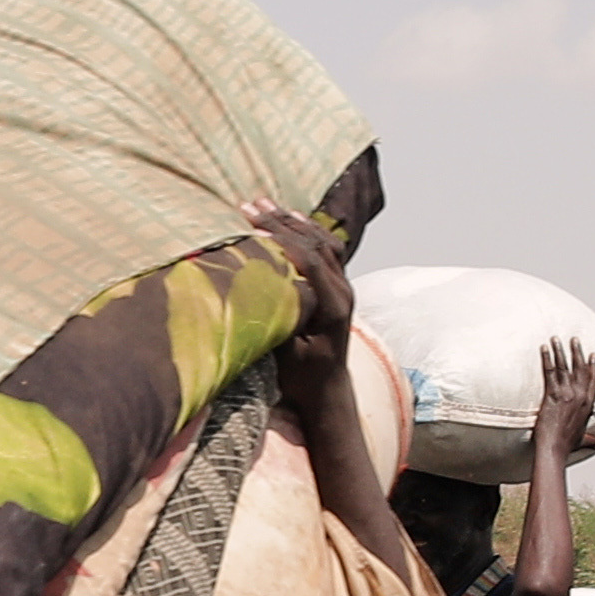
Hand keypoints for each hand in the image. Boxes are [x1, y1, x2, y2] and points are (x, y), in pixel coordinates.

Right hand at [244, 198, 355, 363]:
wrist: (327, 390)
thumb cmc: (303, 378)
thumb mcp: (287, 355)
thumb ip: (279, 320)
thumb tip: (258, 290)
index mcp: (334, 306)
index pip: (308, 260)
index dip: (281, 239)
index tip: (252, 226)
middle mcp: (344, 290)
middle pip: (316, 244)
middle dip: (282, 221)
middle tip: (250, 206)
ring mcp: (344, 286)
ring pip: (323, 241)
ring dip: (293, 221)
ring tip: (264, 204)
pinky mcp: (338, 286)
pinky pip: (326, 249)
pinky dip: (306, 230)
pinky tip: (289, 218)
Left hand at [532, 335, 594, 460]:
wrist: (554, 449)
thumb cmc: (566, 446)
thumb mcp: (581, 440)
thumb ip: (589, 438)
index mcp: (588, 405)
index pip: (593, 381)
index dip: (593, 367)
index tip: (592, 355)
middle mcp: (580, 396)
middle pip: (580, 369)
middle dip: (577, 352)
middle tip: (574, 339)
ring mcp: (567, 394)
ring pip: (564, 367)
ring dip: (560, 350)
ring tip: (556, 338)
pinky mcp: (552, 395)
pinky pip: (549, 372)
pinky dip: (546, 359)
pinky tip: (543, 348)